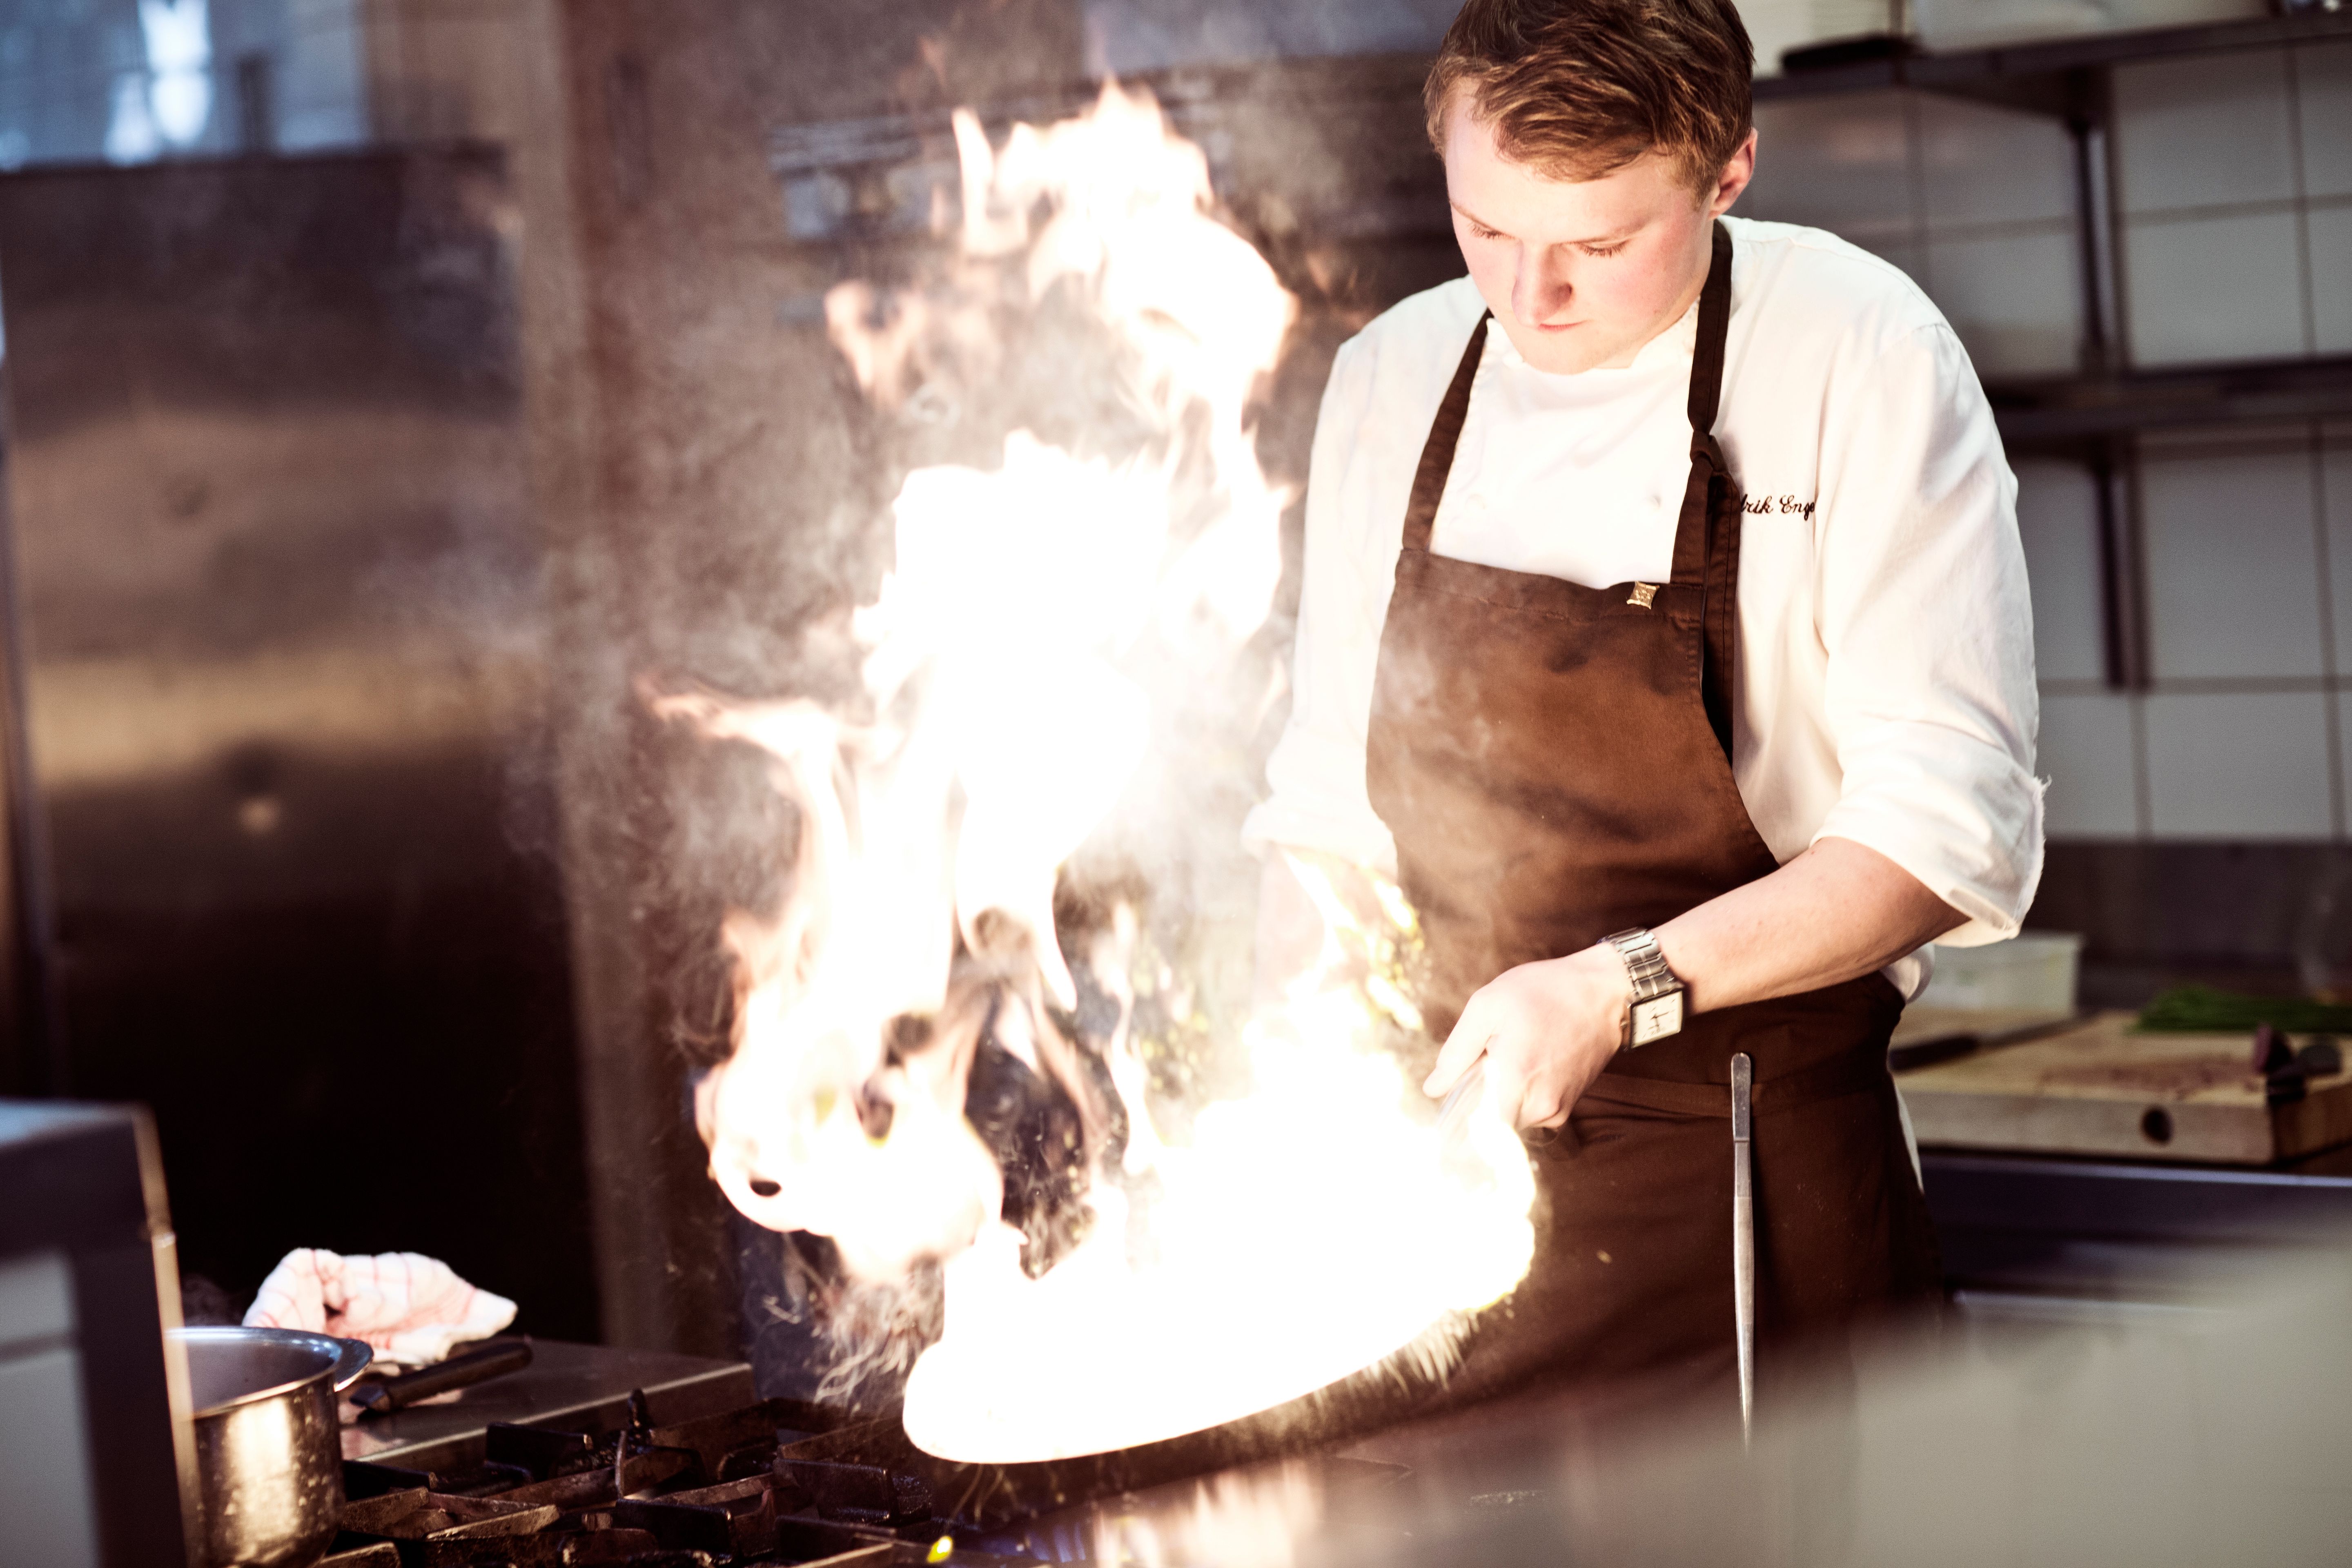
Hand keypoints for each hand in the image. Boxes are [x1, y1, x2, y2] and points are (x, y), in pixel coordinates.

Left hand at [1422, 946, 1631, 1129]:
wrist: (1603, 993)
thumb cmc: (1544, 992)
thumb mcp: (1487, 1005)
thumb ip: (1456, 1052)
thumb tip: (1433, 1089)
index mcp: (1516, 1078)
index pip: (1479, 1132)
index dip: (1460, 1124)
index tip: (1455, 1106)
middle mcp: (1540, 1103)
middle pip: (1491, 1125)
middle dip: (1479, 1101)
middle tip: (1486, 1063)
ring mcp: (1557, 1109)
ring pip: (1511, 1120)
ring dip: (1501, 1098)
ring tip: (1511, 1057)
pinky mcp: (1568, 1107)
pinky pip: (1531, 1114)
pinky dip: (1520, 1096)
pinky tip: (1529, 1063)